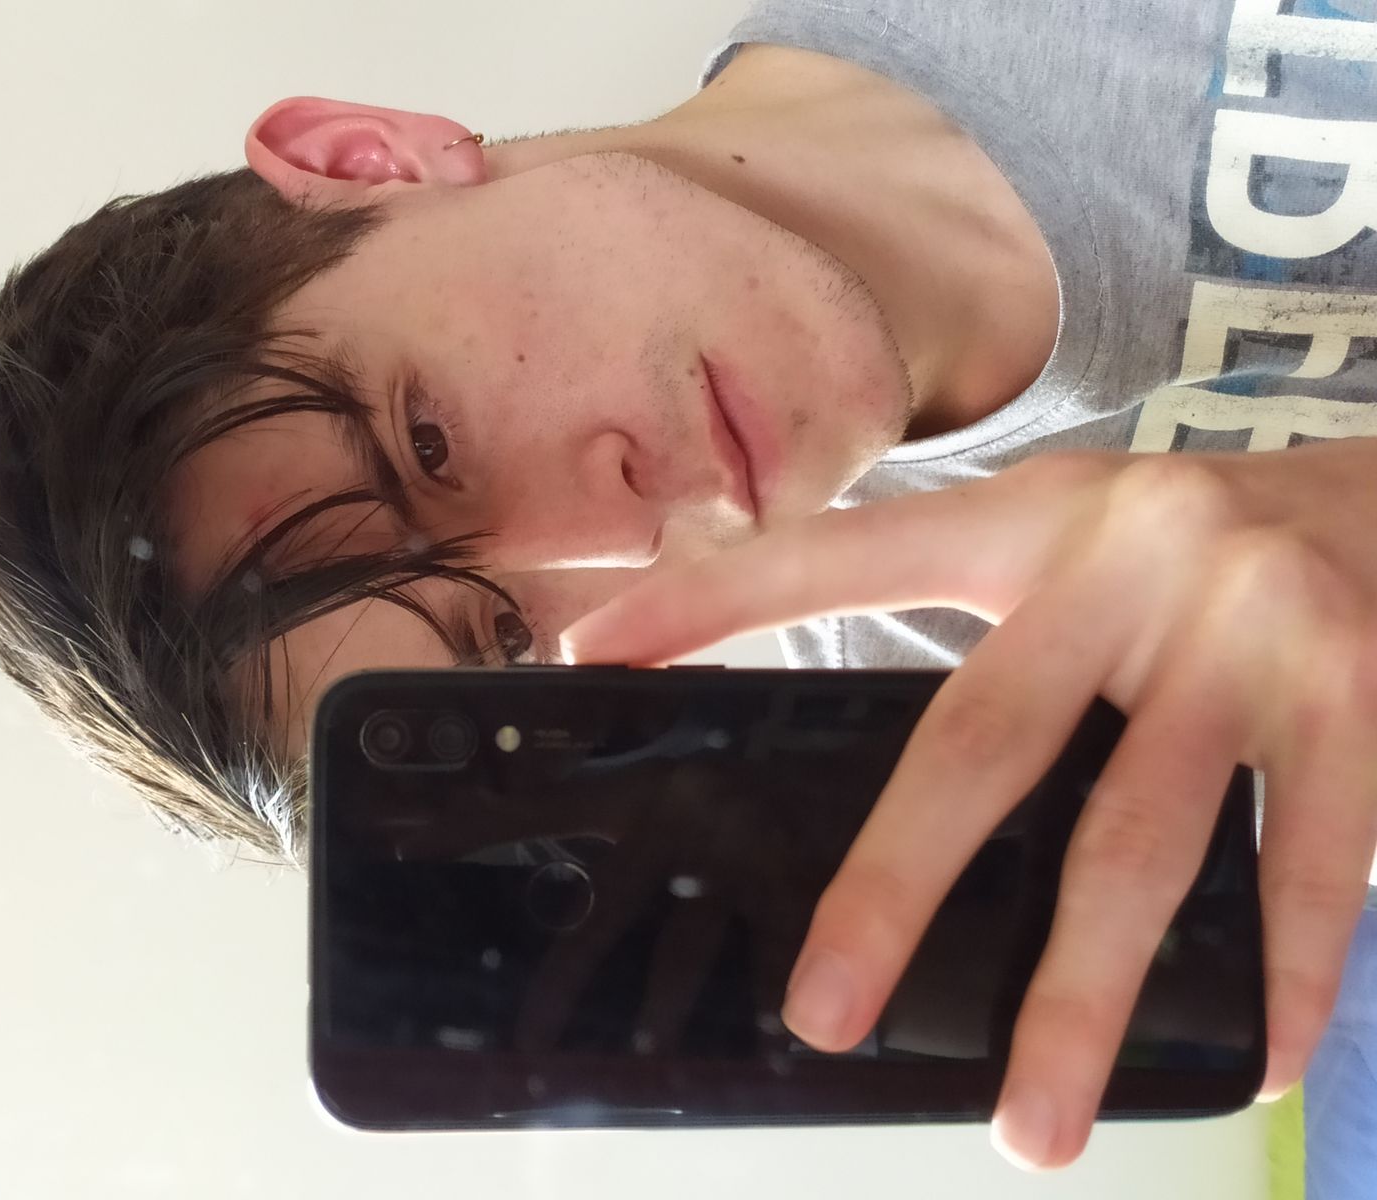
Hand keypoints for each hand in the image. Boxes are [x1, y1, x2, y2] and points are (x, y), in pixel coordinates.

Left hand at [559, 440, 1376, 1168]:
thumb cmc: (1191, 545)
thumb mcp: (1057, 542)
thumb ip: (961, 625)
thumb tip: (841, 751)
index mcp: (1021, 524)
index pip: (836, 555)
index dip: (710, 602)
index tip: (593, 658)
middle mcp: (1122, 561)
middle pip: (979, 743)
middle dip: (894, 889)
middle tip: (829, 1013)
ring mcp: (1245, 631)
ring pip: (1139, 842)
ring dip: (1084, 996)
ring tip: (1034, 1125)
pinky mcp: (1361, 699)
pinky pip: (1308, 868)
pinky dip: (1283, 977)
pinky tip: (1248, 1059)